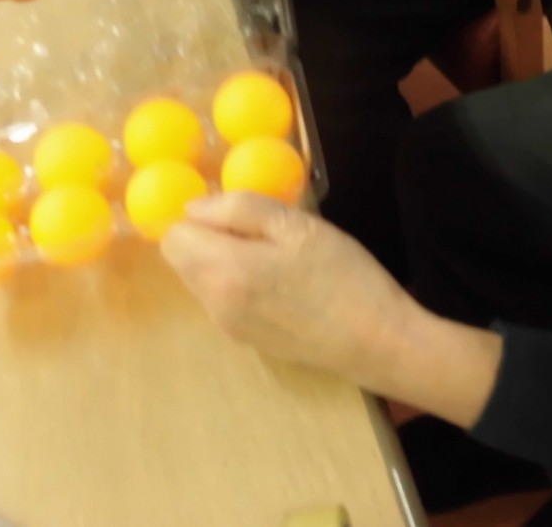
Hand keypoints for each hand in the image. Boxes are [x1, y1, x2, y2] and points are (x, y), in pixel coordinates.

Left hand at [163, 193, 506, 426]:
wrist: (378, 341)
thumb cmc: (343, 275)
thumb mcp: (296, 225)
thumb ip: (238, 209)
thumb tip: (194, 208)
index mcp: (222, 272)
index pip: (173, 236)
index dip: (200, 217)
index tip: (237, 213)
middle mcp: (214, 306)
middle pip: (183, 260)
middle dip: (210, 238)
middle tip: (263, 232)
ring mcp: (228, 329)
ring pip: (203, 280)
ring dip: (226, 261)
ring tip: (279, 258)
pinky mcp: (247, 342)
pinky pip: (224, 300)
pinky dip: (240, 284)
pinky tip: (284, 284)